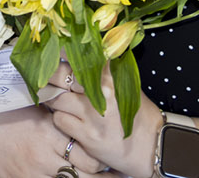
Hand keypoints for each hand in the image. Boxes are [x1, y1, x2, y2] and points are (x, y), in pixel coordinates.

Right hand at [0, 106, 106, 177]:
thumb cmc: (2, 106)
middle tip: (116, 174)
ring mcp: (30, 173)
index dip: (102, 158)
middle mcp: (42, 157)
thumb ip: (59, 108)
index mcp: (48, 134)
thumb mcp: (33, 104)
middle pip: (83, 175)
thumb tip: (86, 102)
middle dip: (102, 176)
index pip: (88, 155)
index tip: (111, 155)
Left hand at [48, 62, 162, 177]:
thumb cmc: (139, 116)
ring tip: (58, 101)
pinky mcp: (87, 134)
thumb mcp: (126, 86)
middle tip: (46, 78)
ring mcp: (92, 114)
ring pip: (55, 98)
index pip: (78, 56)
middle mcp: (101, 92)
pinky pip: (59, 120)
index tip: (51, 51)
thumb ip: (106, 71)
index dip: (60, 52)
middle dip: (50, 76)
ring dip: (54, 99)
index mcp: (110, 76)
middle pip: (60, 75)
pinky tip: (69, 120)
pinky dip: (60, 119)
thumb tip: (85, 54)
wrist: (152, 147)